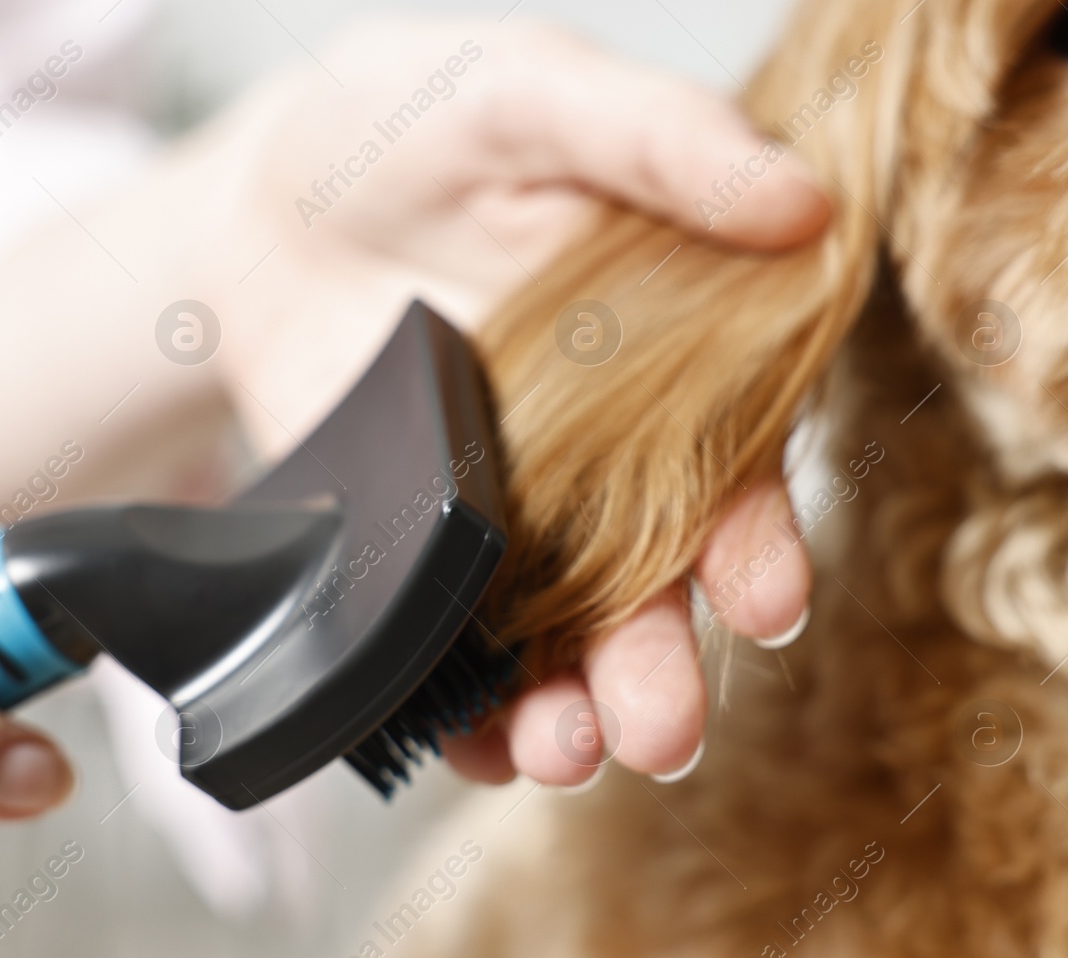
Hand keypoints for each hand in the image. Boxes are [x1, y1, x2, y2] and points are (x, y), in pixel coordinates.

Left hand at [202, 21, 822, 785]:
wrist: (263, 201)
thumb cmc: (411, 127)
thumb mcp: (530, 94)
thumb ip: (657, 141)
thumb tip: (804, 205)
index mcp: (670, 365)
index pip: (737, 471)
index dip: (757, 542)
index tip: (762, 602)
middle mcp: (603, 466)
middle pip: (649, 590)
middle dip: (659, 669)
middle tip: (657, 733)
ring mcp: (506, 522)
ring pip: (556, 643)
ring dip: (571, 712)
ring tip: (562, 753)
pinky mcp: (414, 556)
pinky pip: (443, 653)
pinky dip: (459, 712)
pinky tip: (470, 747)